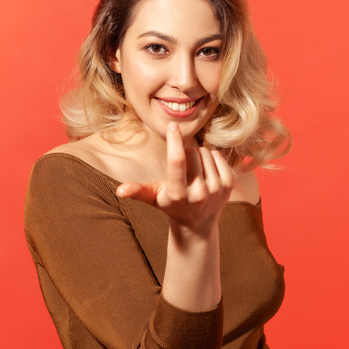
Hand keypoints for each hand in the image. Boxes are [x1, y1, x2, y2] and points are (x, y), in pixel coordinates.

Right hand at [116, 122, 233, 233]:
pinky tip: (206, 171)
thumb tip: (119, 190)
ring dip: (198, 155)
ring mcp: (216, 189)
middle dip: (185, 152)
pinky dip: (211, 158)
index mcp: (178, 194)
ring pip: (206, 152)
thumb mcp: (153, 197)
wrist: (198, 222)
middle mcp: (199, 193)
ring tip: (194, 171)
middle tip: (183, 167)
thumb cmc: (172, 204)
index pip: (177, 161)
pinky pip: (218, 155)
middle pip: (192, 153)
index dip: (174, 140)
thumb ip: (137, 191)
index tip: (173, 126)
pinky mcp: (229, 185)